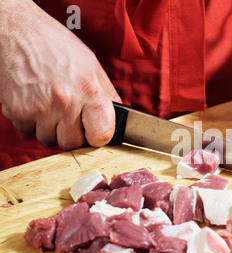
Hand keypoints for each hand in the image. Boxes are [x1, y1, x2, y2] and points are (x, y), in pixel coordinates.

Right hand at [0, 0, 120, 149]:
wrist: (17, 32)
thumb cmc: (57, 47)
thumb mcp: (92, 67)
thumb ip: (107, 96)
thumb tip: (117, 121)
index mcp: (89, 91)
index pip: (101, 135)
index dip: (98, 136)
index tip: (95, 131)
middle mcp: (64, 102)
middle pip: (72, 143)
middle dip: (72, 134)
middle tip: (70, 115)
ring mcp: (38, 108)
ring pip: (49, 139)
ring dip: (51, 128)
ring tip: (51, 104)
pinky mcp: (17, 111)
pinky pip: (28, 130)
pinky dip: (32, 121)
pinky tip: (36, 101)